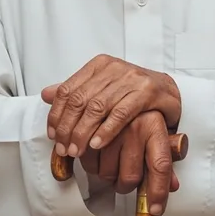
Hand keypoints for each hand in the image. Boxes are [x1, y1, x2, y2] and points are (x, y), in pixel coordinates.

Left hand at [41, 54, 180, 158]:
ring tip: (77, 150)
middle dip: (67, 128)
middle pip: (80, 100)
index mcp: (99, 65)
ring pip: (97, 107)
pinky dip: (106, 130)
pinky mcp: (146, 91)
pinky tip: (97, 144)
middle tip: (63, 149)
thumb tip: (45, 95)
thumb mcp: (103, 88)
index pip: (68, 89)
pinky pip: (121, 113)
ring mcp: (131, 78)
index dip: (57, 114)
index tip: (53, 135)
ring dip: (83, 132)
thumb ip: (76, 91)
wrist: (169, 91)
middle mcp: (113, 68)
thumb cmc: (134, 91)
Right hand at [80, 111, 178, 215]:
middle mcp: (134, 125)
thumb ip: (165, 156)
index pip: (161, 165)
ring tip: (109, 164)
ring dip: (106, 176)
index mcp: (155, 125)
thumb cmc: (142, 106)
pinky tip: (94, 155)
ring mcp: (111, 125)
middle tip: (124, 180)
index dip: (158, 191)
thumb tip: (174, 186)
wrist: (122, 80)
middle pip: (130, 176)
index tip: (155, 209)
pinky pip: (86, 158)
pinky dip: (88, 163)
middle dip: (125, 186)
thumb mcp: (160, 126)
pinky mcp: (91, 123)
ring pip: (105, 172)